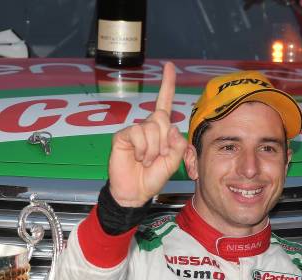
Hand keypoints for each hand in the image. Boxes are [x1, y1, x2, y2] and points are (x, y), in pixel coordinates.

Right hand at [108, 62, 187, 206]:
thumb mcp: (173, 161)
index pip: (164, 103)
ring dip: (153, 149)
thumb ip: (178, 143)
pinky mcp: (122, 136)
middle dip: (165, 140)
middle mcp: (147, 126)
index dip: (167, 84)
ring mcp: (134, 131)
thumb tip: (170, 127)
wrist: (136, 192)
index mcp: (161, 130)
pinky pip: (137, 133)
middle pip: (162, 117)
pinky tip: (137, 158)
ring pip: (151, 127)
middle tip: (159, 156)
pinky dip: (142, 149)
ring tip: (146, 161)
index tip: (169, 66)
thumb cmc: (152, 177)